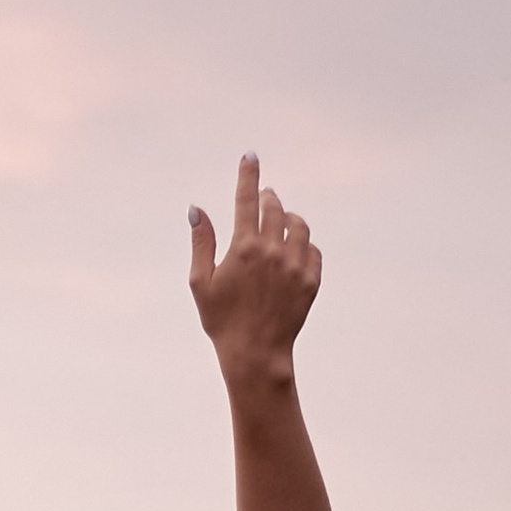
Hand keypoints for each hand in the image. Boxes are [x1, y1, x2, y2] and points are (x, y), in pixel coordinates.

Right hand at [189, 151, 320, 389]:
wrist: (256, 353)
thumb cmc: (221, 320)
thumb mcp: (200, 282)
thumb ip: (201, 242)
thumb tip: (196, 209)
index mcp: (243, 248)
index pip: (247, 199)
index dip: (248, 174)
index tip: (251, 156)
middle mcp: (272, 251)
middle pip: (275, 207)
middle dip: (268, 198)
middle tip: (264, 199)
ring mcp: (295, 265)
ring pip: (299, 225)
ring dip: (289, 218)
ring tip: (281, 223)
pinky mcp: (311, 280)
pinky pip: (313, 249)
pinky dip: (304, 244)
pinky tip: (294, 250)